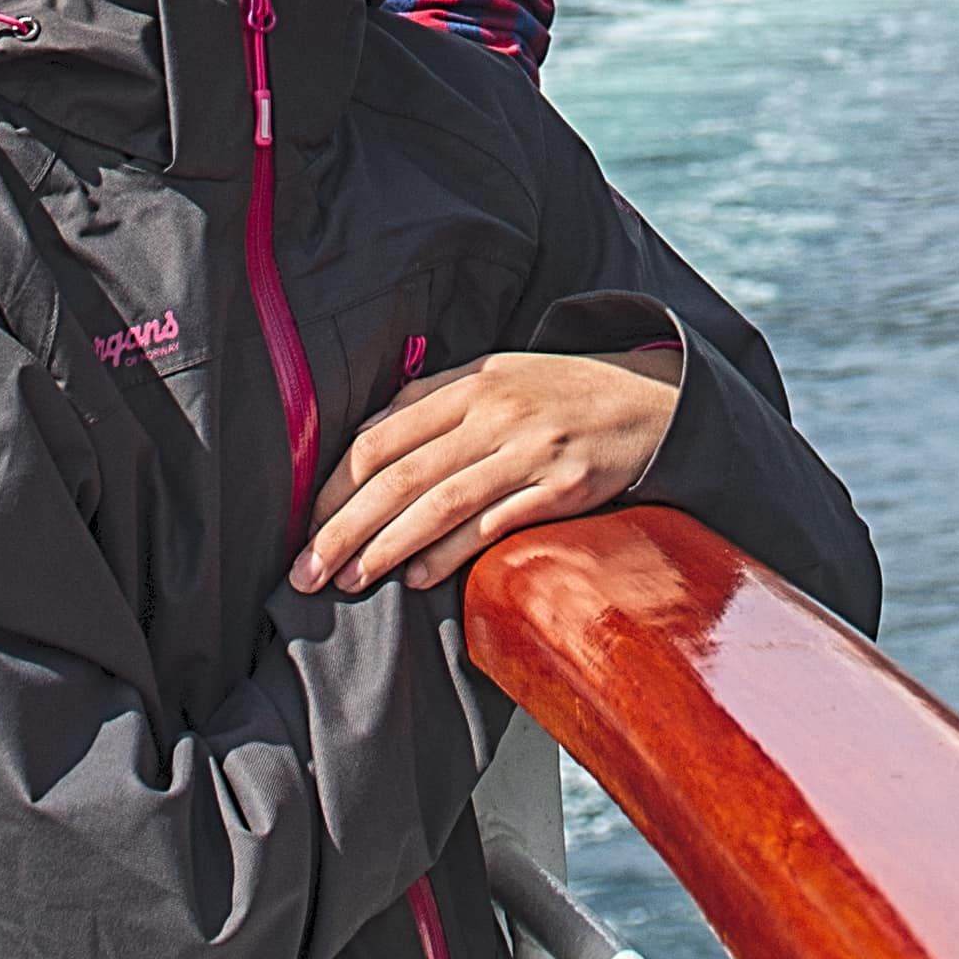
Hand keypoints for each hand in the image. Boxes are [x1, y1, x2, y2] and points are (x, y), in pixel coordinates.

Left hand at [297, 341, 681, 594]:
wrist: (652, 401)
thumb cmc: (560, 395)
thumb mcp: (498, 378)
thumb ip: (435, 403)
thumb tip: (367, 442)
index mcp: (470, 383)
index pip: (382, 437)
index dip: (335, 486)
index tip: (306, 526)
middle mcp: (494, 413)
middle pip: (399, 475)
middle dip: (343, 527)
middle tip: (305, 572)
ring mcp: (530, 450)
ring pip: (440, 503)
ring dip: (386, 547)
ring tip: (350, 580)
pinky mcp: (564, 487)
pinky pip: (494, 525)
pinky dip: (450, 553)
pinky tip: (418, 578)